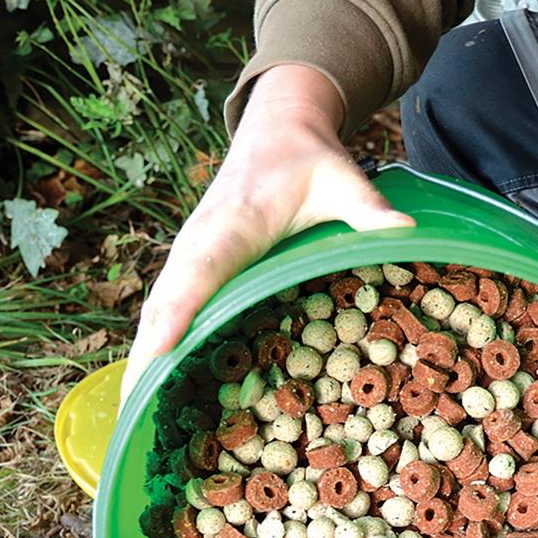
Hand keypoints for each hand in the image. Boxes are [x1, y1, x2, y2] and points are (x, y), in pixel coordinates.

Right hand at [120, 64, 413, 407]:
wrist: (277, 129)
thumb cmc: (310, 158)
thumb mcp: (342, 177)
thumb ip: (368, 206)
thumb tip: (406, 229)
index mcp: (237, 221)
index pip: (202, 268)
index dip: (180, 308)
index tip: (160, 346)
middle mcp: (203, 237)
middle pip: (167, 297)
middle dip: (149, 348)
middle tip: (134, 405)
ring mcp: (191, 250)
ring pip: (159, 304)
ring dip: (142, 354)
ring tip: (131, 409)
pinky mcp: (191, 261)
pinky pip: (167, 304)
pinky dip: (154, 341)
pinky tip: (147, 383)